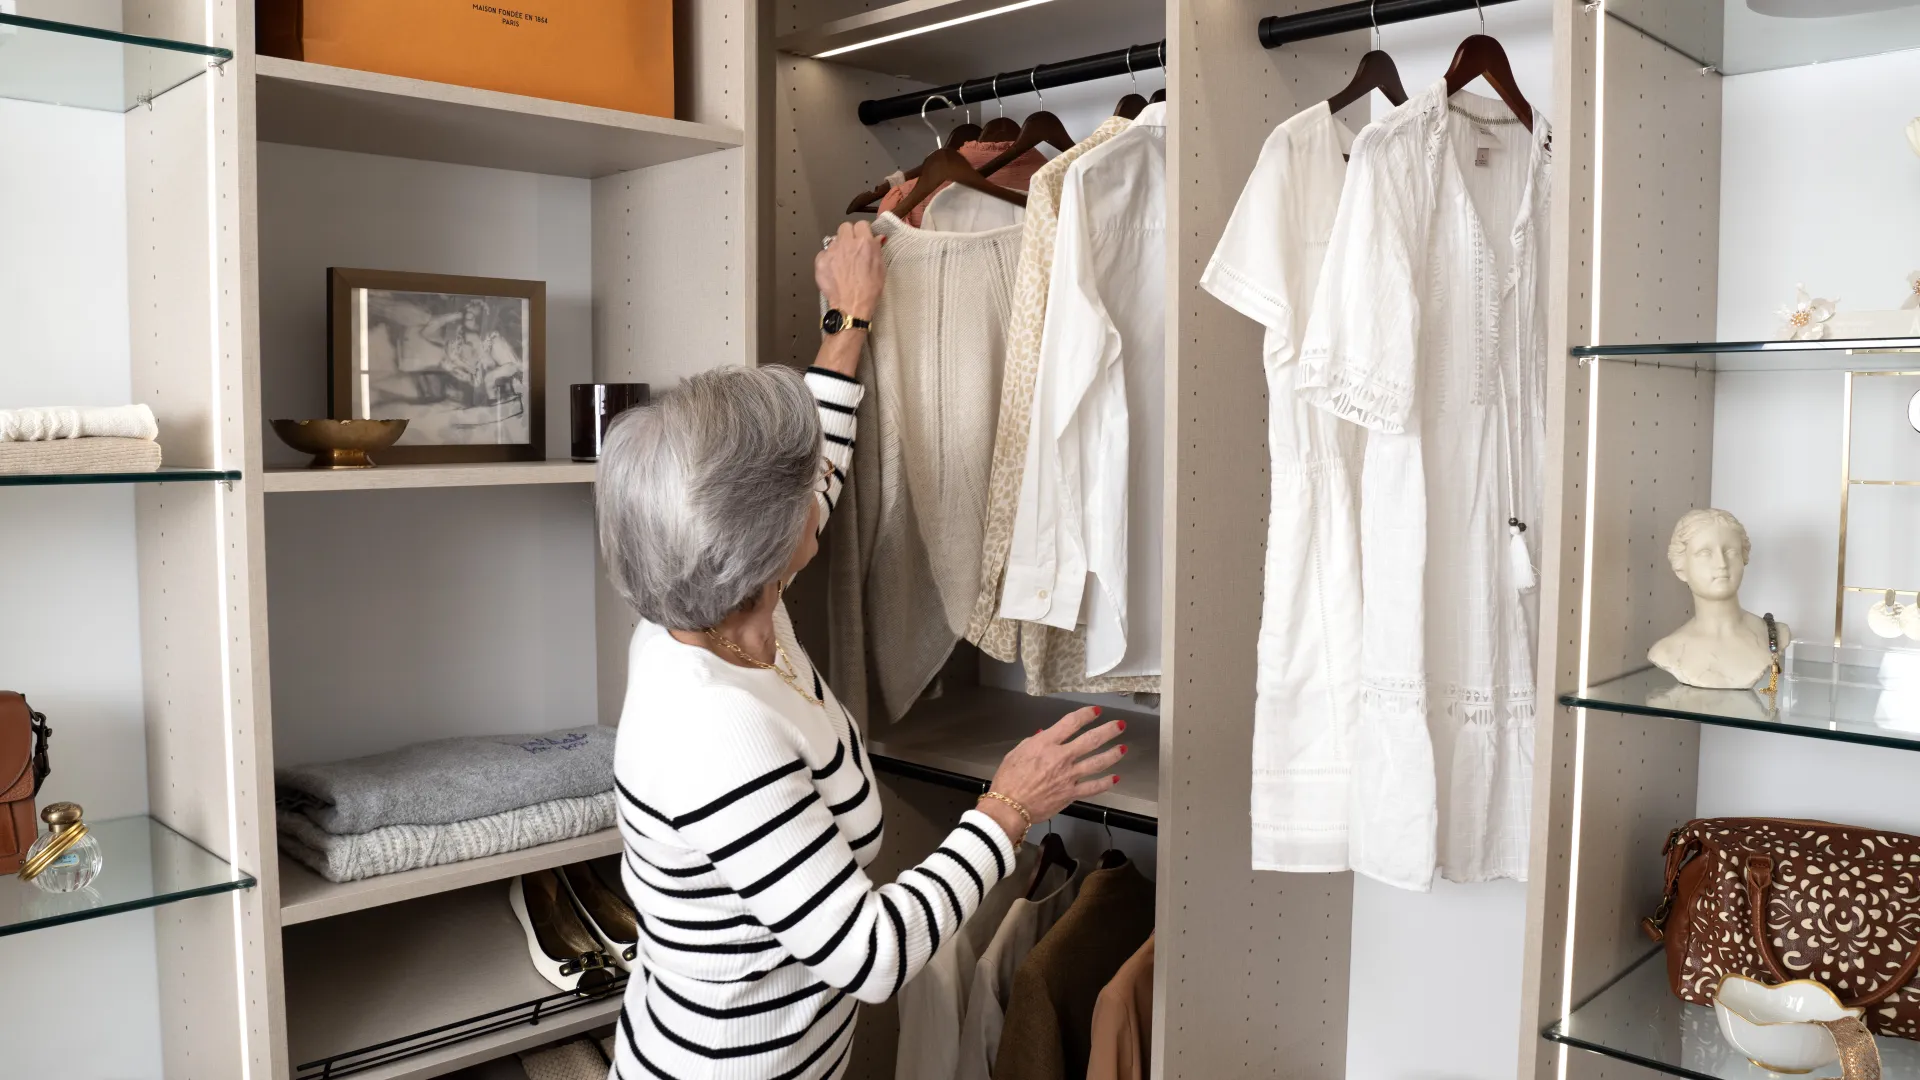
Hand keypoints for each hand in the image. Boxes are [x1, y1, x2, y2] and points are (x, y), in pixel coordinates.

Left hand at [816, 221, 884, 322]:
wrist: (851, 306)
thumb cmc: (869, 290)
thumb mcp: (881, 269)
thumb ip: (877, 250)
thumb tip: (876, 238)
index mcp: (864, 243)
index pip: (861, 224)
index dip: (863, 231)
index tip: (863, 238)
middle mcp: (847, 243)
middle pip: (845, 227)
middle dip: (848, 235)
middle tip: (852, 247)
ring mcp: (832, 251)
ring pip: (834, 240)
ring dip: (838, 247)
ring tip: (842, 262)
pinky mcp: (820, 261)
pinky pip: (824, 253)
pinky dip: (828, 259)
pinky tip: (833, 270)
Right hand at [978, 707, 1126, 842]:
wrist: (1009, 807)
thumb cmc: (1008, 780)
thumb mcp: (1016, 753)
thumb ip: (1033, 742)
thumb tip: (1044, 734)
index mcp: (1046, 743)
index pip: (1071, 723)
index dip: (1086, 714)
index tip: (1096, 711)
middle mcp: (1061, 757)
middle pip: (1091, 740)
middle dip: (1108, 731)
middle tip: (1120, 725)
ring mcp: (1069, 776)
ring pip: (1097, 762)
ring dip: (1112, 754)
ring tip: (1123, 748)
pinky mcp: (1071, 793)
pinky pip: (1093, 787)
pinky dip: (1105, 783)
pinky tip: (1115, 778)